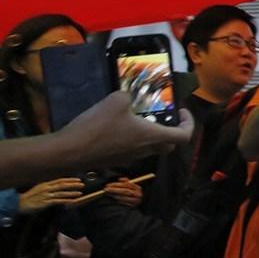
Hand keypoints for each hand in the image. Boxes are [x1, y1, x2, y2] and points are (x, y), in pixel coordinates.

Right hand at [18, 177, 83, 212]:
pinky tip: (72, 201)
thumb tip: (59, 186)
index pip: (60, 180)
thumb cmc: (30, 197)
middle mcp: (47, 188)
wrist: (20, 204)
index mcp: (45, 184)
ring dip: (71, 193)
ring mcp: (46, 196)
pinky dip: (66, 201)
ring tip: (80, 193)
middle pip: (62, 185)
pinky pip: (58, 201)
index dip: (70, 180)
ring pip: (61, 193)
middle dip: (73, 184)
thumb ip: (49, 187)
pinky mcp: (45, 203)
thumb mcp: (39, 188)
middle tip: (82, 184)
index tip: (78, 179)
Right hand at [67, 92, 193, 167]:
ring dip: (149, 136)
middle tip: (162, 118)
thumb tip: (128, 98)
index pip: (184, 136)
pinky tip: (117, 129)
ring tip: (137, 119)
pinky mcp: (114, 161)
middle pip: (168, 145)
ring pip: (149, 149)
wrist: (70, 151)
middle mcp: (145, 150)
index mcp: (152, 136)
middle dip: (170, 131)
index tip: (181, 112)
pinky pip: (131, 151)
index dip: (189, 123)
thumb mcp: (116, 100)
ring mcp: (129, 158)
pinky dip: (132, 141)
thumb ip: (129, 96)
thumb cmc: (98, 125)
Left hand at [105, 177, 143, 206]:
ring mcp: (135, 201)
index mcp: (138, 188)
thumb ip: (126, 182)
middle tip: (106, 189)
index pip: (126, 185)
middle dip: (114, 190)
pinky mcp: (132, 207)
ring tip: (107, 193)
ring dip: (114, 195)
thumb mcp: (132, 186)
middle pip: (124, 191)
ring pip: (123, 198)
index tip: (108, 185)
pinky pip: (123, 203)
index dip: (117, 184)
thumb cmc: (133, 192)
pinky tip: (112, 198)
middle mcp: (138, 195)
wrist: (140, 202)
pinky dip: (116, 200)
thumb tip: (120, 179)